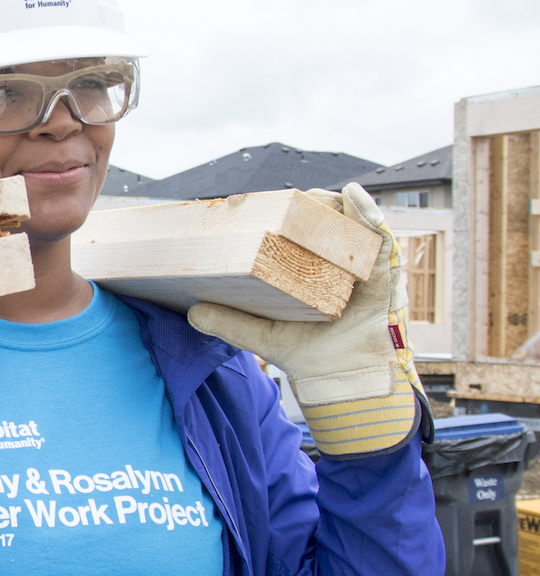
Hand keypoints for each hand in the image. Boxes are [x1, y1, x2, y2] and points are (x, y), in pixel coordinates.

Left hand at [187, 183, 425, 458]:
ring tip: (318, 195)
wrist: (341, 380)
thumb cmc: (305, 352)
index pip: (295, 227)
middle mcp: (334, 259)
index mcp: (305, 266)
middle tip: (286, 197)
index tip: (261, 201)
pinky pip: (380, 237)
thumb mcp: (262, 336)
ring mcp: (360, 262)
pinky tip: (354, 197)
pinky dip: (370, 215)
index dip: (283, 210)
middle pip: (323, 218)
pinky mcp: (383, 270)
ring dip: (336, 204)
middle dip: (308, 203)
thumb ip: (230, 323)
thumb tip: (192, 312)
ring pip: (350, 221)